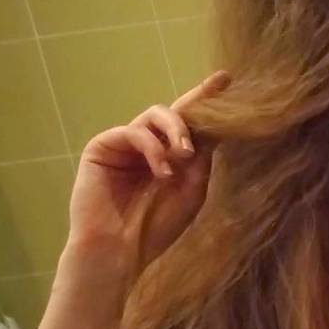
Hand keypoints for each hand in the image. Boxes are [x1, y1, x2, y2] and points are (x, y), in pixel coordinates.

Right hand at [68, 70, 231, 284]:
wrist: (121, 250)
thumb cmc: (157, 226)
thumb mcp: (192, 189)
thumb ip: (202, 158)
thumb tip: (215, 127)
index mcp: (172, 154)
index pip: (192, 121)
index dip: (206, 98)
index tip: (225, 77)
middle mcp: (150, 144)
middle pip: (175, 111)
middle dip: (192, 117)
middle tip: (196, 146)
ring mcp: (126, 143)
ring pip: (155, 115)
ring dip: (175, 131)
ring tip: (183, 156)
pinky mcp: (103, 146)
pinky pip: (134, 131)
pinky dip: (153, 148)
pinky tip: (162, 171)